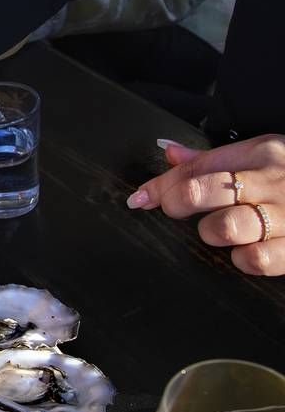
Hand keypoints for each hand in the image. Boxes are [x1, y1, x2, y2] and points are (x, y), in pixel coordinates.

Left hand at [126, 135, 284, 275]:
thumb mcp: (264, 158)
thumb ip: (212, 160)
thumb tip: (168, 152)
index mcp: (262, 154)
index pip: (195, 167)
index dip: (160, 186)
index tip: (140, 200)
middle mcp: (275, 181)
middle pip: (202, 191)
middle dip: (178, 204)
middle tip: (178, 212)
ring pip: (225, 227)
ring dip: (213, 233)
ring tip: (221, 231)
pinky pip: (255, 259)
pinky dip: (243, 260)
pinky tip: (246, 252)